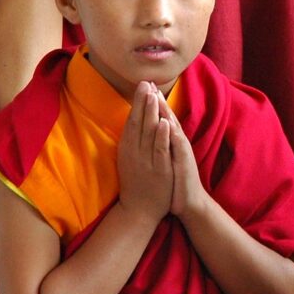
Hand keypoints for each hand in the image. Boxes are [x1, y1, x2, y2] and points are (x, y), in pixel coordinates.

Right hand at [117, 82, 172, 222]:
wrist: (138, 211)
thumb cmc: (136, 185)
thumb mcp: (130, 160)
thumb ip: (133, 143)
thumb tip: (134, 123)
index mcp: (127, 148)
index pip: (132, 121)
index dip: (137, 103)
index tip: (142, 86)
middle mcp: (134, 152)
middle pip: (138, 122)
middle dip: (143, 102)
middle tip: (146, 82)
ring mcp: (146, 160)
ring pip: (149, 133)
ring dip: (151, 113)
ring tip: (154, 95)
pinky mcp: (159, 169)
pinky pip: (160, 149)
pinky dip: (162, 135)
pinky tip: (165, 122)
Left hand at [156, 94, 207, 219]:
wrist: (189, 202)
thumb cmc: (174, 183)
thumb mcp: (164, 161)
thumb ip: (159, 146)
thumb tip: (151, 134)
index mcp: (169, 143)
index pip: (159, 119)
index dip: (152, 104)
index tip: (143, 89)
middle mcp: (176, 144)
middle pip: (166, 118)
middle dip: (157, 101)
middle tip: (149, 83)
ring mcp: (181, 152)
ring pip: (172, 128)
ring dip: (165, 112)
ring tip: (157, 96)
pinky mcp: (184, 162)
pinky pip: (178, 146)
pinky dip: (172, 134)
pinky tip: (168, 124)